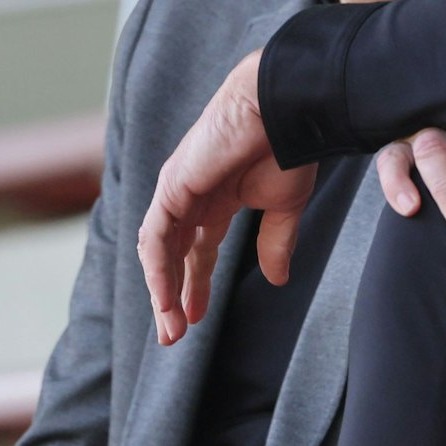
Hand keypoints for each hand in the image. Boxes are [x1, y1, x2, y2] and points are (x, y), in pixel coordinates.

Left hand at [138, 49, 317, 344]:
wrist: (285, 109)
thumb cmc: (289, 146)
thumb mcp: (284, 207)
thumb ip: (275, 243)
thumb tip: (277, 281)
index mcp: (218, 197)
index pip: (199, 249)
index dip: (197, 285)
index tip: (197, 320)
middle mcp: (192, 196)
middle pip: (174, 255)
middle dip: (174, 296)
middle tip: (176, 336)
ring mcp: (177, 190)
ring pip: (159, 251)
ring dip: (163, 292)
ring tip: (172, 329)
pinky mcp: (172, 186)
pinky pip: (156, 238)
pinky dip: (158, 271)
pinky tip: (166, 299)